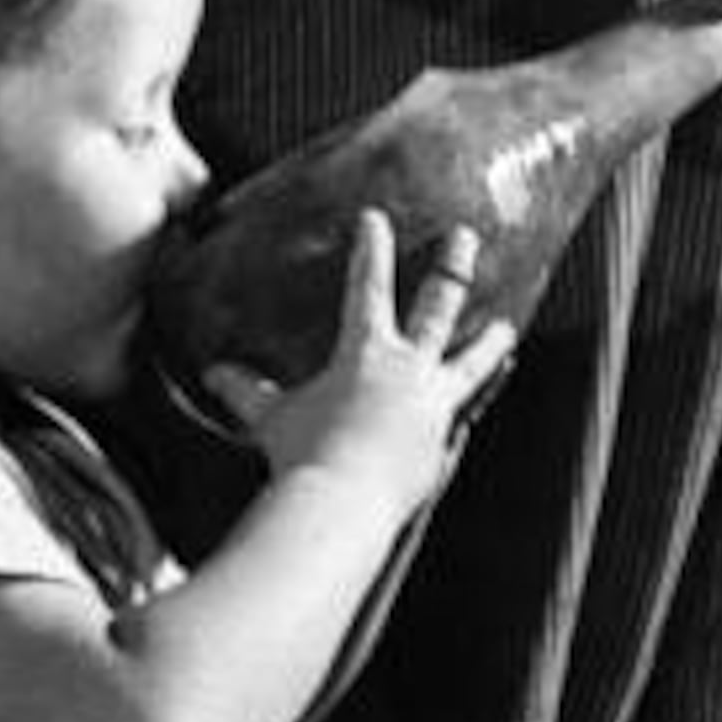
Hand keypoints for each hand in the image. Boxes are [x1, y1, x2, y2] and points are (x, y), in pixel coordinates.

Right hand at [223, 207, 510, 511]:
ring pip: (471, 364)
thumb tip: (214, 374)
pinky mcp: (442, 444)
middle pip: (438, 306)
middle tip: (466, 236)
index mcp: (366, 352)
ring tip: (507, 329)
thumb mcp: (271, 417)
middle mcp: (409, 371)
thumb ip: (247, 392)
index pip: (368, 286)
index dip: (371, 249)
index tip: (376, 219)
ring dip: (489, 342)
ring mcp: (433, 407)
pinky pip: (460, 420)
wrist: (344, 503)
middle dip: (452, 266)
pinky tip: (474, 412)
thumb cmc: (303, 455)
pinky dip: (467, 411)